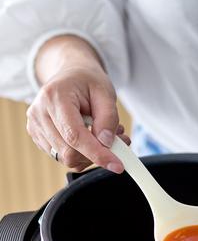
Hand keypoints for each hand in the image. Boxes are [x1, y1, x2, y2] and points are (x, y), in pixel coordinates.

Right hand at [26, 35, 128, 172]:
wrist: (71, 75)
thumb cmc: (88, 82)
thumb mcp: (105, 92)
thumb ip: (108, 118)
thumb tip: (106, 143)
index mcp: (54, 97)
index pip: (74, 135)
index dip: (97, 154)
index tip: (118, 165)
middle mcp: (39, 113)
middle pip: (69, 152)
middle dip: (97, 154)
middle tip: (119, 141)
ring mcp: (36, 126)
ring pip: (66, 158)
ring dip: (91, 154)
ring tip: (105, 135)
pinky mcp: (38, 136)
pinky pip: (63, 157)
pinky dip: (82, 154)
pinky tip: (91, 138)